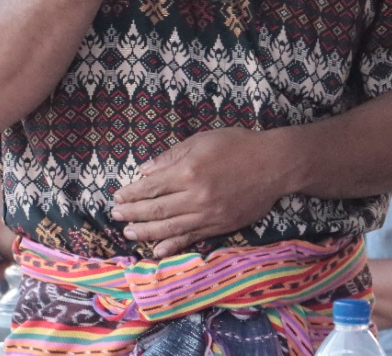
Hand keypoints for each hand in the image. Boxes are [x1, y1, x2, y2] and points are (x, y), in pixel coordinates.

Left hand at [110, 127, 282, 257]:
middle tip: (116, 216)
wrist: (275, 164)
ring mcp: (209, 214)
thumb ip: (171, 156)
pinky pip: (192, 238)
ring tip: (129, 234)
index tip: (118, 197)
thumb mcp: (201, 140)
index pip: (151, 187)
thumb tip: (145, 171)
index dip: (131, 194)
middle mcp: (196, 196)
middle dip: (133, 214)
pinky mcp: (221, 225)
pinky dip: (174, 246)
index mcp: (188, 170)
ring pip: (170, 228)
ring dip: (146, 232)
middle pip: (156, 209)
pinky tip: (158, 251)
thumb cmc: (238, 145)